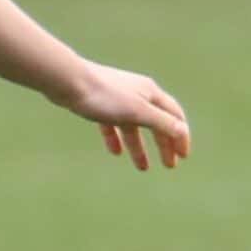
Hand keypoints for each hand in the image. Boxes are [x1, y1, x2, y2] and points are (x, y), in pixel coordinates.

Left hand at [59, 62, 191, 170]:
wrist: (68, 81)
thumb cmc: (103, 96)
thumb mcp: (136, 112)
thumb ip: (160, 122)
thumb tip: (182, 132)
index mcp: (151, 93)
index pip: (174, 116)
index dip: (181, 136)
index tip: (183, 157)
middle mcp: (137, 93)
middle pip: (156, 122)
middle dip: (164, 144)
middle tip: (169, 166)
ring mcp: (118, 98)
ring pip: (133, 127)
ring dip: (139, 147)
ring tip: (142, 168)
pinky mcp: (98, 103)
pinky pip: (112, 124)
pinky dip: (117, 138)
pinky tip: (115, 152)